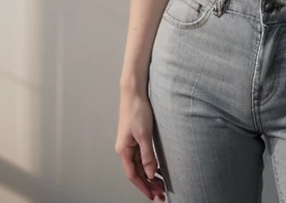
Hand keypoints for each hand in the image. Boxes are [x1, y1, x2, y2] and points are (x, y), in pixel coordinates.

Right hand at [115, 86, 166, 200]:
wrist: (134, 92)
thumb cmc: (137, 110)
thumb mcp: (145, 135)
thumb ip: (148, 155)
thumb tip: (150, 173)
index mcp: (124, 150)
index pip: (133, 175)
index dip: (144, 187)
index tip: (153, 196)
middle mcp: (125, 149)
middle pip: (136, 172)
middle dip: (148, 184)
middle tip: (161, 194)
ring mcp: (129, 143)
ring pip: (139, 165)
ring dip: (149, 175)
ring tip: (161, 185)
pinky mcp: (135, 137)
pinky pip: (141, 156)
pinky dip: (149, 164)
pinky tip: (157, 169)